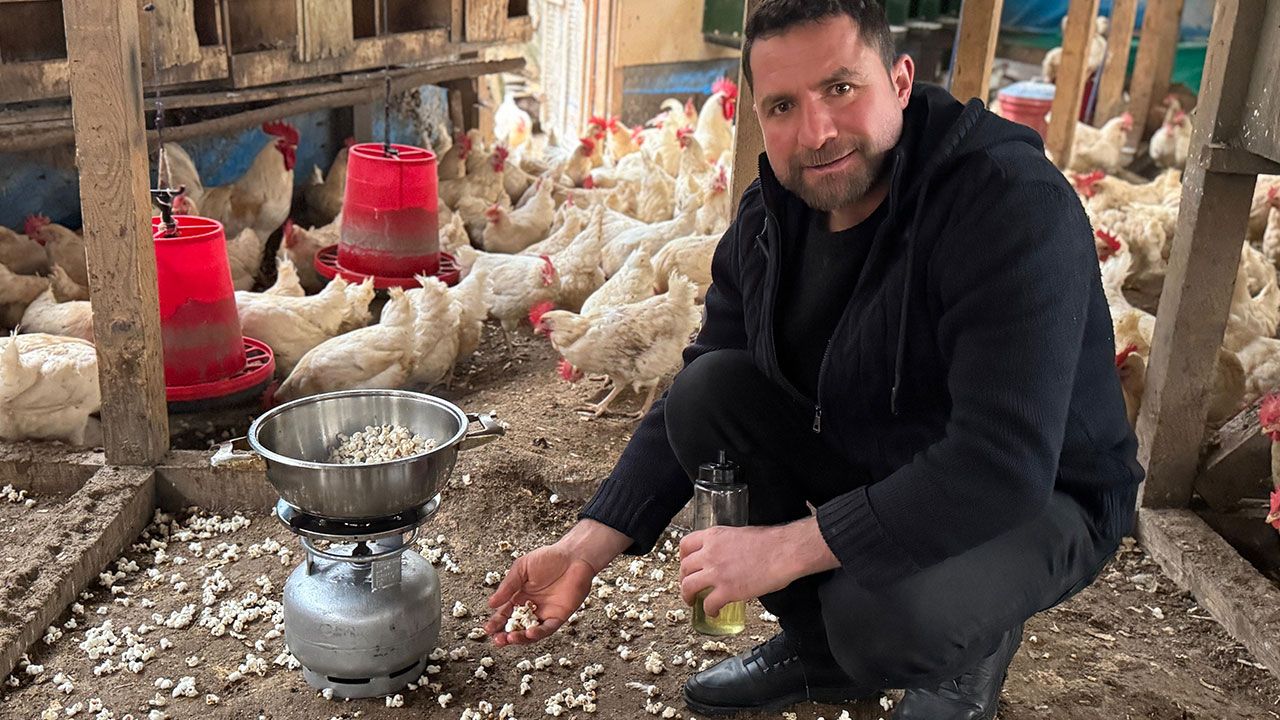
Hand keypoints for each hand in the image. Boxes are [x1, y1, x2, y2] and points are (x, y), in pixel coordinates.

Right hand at [484, 519, 630, 646]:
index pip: (505, 613)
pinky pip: (547, 629)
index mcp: (520, 596)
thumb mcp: (521, 569)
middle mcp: (531, 608)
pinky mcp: (559, 617)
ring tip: (510, 638)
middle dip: (505, 635)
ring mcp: (544, 614)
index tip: (488, 629)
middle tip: (497, 640)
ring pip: (530, 632)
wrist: (574, 557)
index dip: (496, 622)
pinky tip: (529, 633)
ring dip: (520, 638)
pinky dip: (538, 633)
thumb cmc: (548, 558)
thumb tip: (491, 604)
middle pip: (516, 627)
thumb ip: (508, 586)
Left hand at [679, 517, 838, 617]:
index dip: (682, 558)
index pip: (685, 545)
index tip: (686, 566)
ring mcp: (717, 572)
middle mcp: (710, 553)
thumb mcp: (739, 534)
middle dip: (683, 579)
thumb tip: (725, 554)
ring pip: (688, 586)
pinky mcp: (727, 590)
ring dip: (687, 596)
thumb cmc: (770, 542)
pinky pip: (708, 603)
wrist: (784, 551)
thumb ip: (725, 544)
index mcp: (714, 537)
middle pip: (684, 568)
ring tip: (692, 602)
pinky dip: (709, 610)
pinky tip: (714, 612)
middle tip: (688, 586)